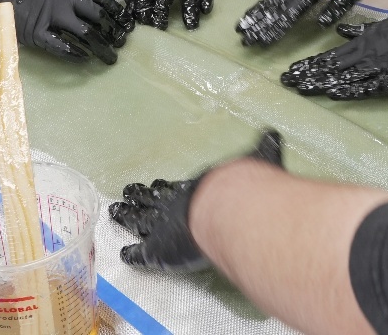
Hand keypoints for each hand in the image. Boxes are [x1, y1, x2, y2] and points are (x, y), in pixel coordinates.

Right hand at [0, 0, 123, 64]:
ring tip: (110, 57)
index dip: (118, 15)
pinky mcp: (36, 32)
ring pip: (84, 34)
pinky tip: (85, 58)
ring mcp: (50, 15)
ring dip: (100, 47)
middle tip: (121, 45)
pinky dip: (75, 54)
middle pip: (98, 18)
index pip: (103, 0)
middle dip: (113, 33)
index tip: (126, 26)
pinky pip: (61, 46)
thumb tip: (105, 10)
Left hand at [110, 130, 283, 272]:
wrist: (229, 206)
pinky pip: (140, 254)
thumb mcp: (260, 159)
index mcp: (195, 187)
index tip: (156, 183)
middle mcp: (175, 205)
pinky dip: (131, 254)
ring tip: (114, 212)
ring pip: (139, 221)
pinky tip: (122, 254)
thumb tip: (273, 133)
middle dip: (140, 197)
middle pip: (153, 200)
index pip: (176, 187)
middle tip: (128, 193)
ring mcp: (163, 227)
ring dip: (127, 216)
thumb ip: (265, 148)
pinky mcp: (158, 250)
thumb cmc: (244, 187)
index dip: (165, 186)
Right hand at [237, 0, 385, 45]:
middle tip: (245, 40)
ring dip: (258, 13)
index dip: (278, 27)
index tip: (263, 41)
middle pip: (277, 5)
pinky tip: (257, 11)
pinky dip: (265, 2)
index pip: (293, 11)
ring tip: (242, 27)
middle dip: (260, 24)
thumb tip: (322, 23)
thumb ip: (340, 4)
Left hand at [280, 0, 387, 99]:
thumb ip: (363, 31)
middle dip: (309, 76)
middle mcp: (371, 55)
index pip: (332, 56)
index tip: (293, 71)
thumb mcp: (386, 24)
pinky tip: (335, 95)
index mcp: (368, 41)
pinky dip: (352, 91)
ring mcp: (383, 67)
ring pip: (347, 78)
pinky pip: (371, 87)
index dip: (311, 65)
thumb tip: (341, 32)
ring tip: (302, 90)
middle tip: (287, 82)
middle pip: (333, 68)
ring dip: (324, 85)